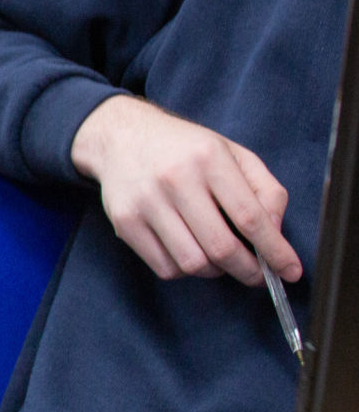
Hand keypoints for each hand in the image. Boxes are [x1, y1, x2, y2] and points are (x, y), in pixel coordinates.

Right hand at [71, 94, 300, 284]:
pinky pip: (164, 267)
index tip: (290, 271)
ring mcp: (145, 202)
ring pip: (192, 263)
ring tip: (220, 259)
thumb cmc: (185, 149)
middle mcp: (175, 179)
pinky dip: (185, 270)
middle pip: (221, 247)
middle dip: (249, 271)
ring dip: (215, 271)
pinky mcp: (125, 221)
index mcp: (208, 158)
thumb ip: (265, 190)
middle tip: (258, 275)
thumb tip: (274, 233)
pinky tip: (189, 251)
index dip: (275, 250)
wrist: (121, 136)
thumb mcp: (234, 154)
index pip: (250, 217)